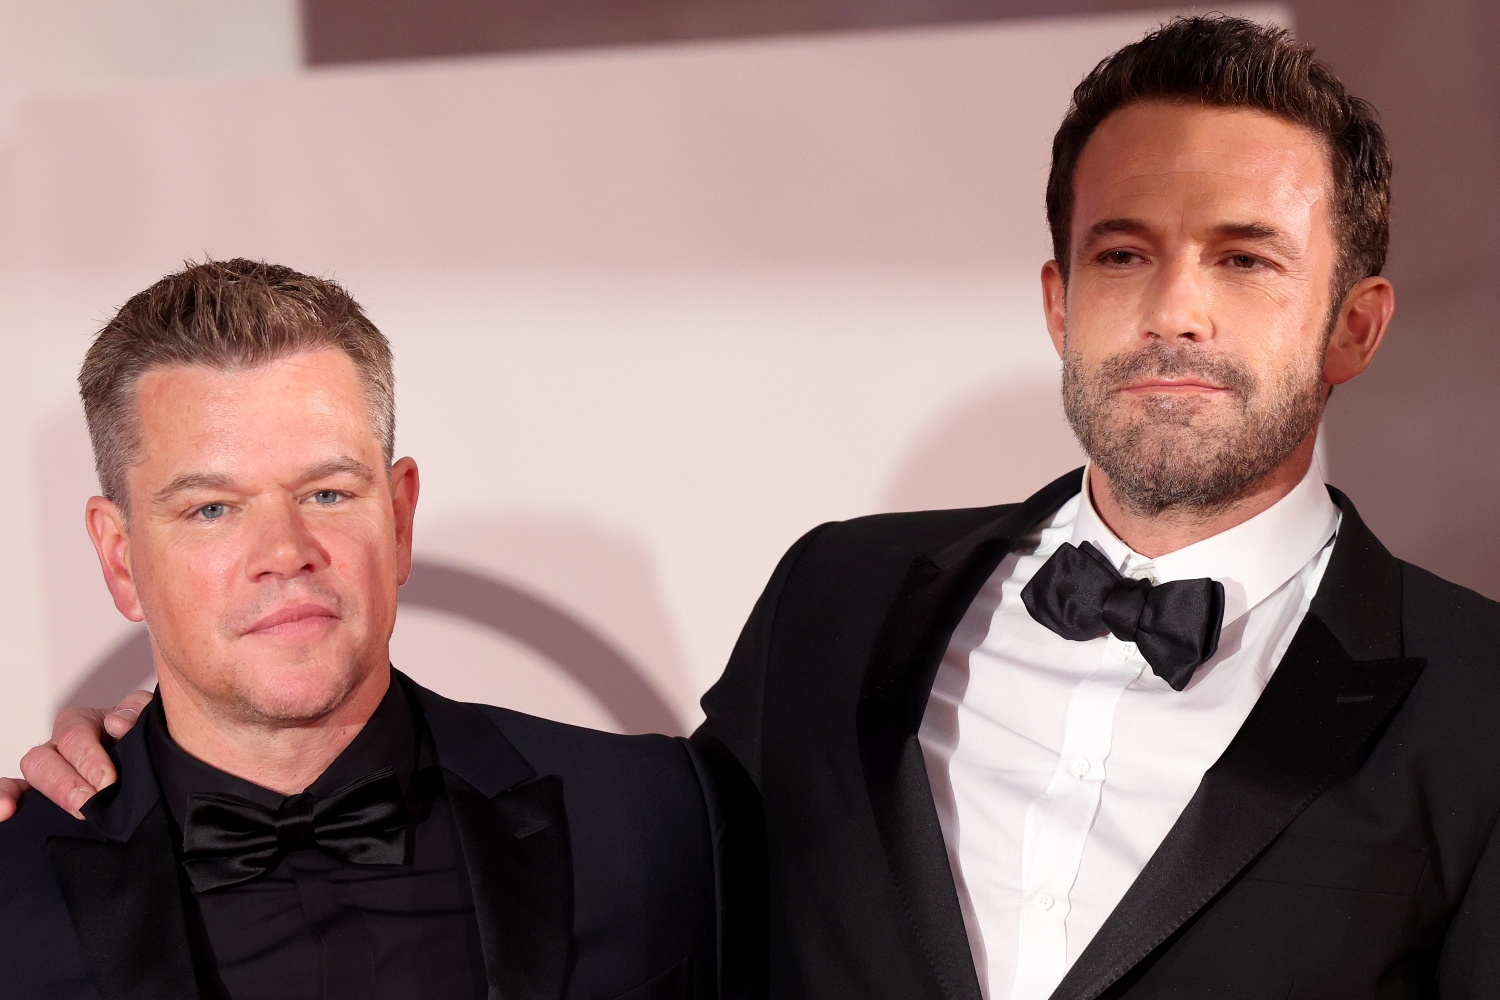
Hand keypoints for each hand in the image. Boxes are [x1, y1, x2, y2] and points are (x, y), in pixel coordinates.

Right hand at [1, 690, 152, 820]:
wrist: (151, 766)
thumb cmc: (144, 738)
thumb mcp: (146, 720)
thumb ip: (137, 713)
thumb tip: (116, 723)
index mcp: (85, 723)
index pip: (75, 734)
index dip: (88, 758)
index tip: (107, 781)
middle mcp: (61, 744)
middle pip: (45, 756)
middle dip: (66, 782)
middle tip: (89, 803)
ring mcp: (50, 769)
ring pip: (31, 771)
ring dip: (48, 792)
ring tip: (71, 810)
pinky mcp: (41, 793)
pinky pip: (12, 791)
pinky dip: (3, 798)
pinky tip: (6, 813)